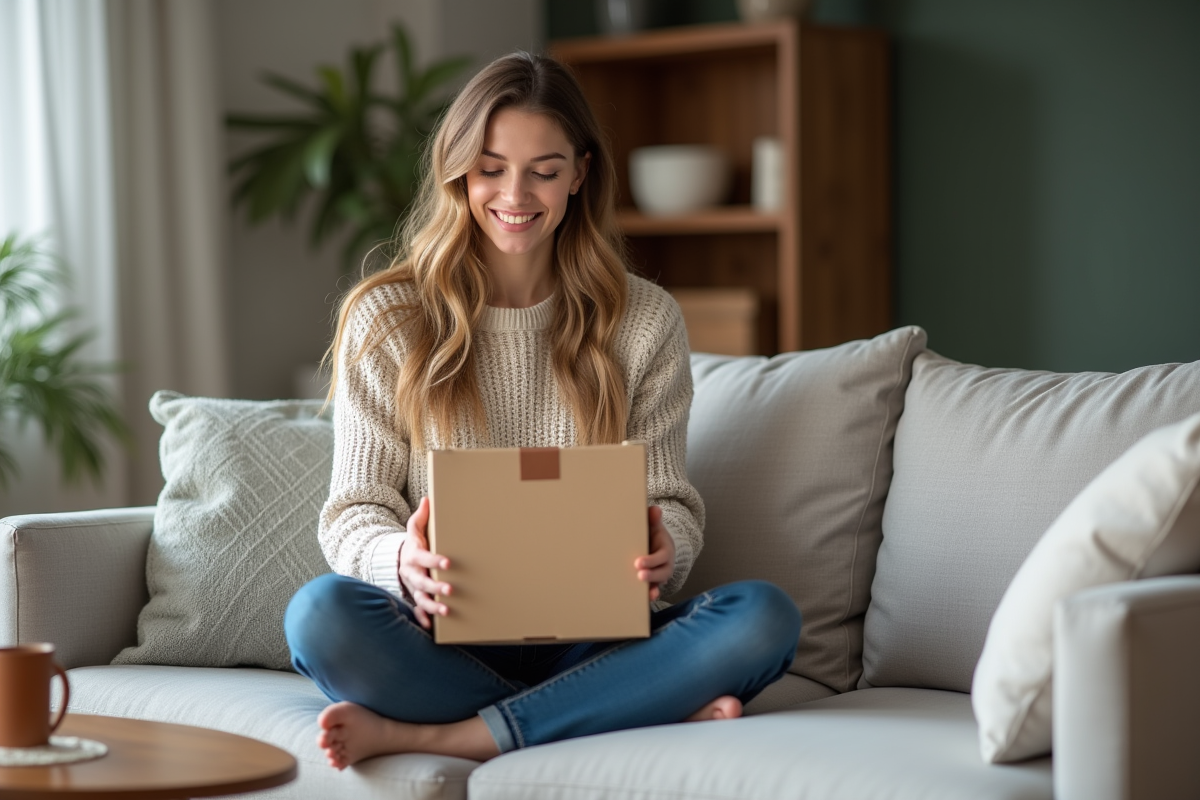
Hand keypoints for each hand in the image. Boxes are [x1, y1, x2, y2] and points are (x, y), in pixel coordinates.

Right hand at [398, 497, 451, 628]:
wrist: (398, 560)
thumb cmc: (414, 544)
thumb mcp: (415, 530)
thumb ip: (421, 517)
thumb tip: (428, 499)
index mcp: (413, 556)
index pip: (424, 558)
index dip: (435, 561)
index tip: (448, 563)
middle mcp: (412, 574)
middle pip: (422, 582)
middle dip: (435, 587)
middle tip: (450, 591)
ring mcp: (413, 587)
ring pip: (420, 599)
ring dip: (432, 606)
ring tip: (445, 611)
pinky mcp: (415, 597)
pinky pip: (417, 610)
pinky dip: (422, 618)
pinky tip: (431, 626)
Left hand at [635, 505, 675, 602]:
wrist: (658, 547)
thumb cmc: (653, 535)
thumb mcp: (654, 526)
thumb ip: (653, 519)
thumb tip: (655, 509)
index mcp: (665, 551)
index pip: (661, 557)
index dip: (651, 560)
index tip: (639, 562)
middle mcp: (665, 566)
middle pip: (662, 573)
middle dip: (651, 576)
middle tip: (639, 575)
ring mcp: (660, 576)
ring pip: (658, 584)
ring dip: (652, 589)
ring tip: (646, 594)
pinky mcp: (653, 583)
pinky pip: (653, 590)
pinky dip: (650, 596)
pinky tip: (643, 601)